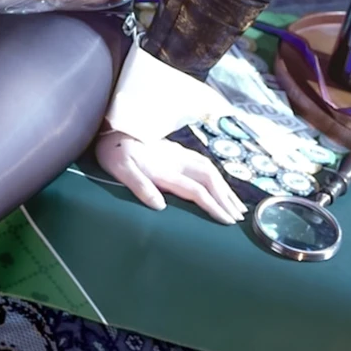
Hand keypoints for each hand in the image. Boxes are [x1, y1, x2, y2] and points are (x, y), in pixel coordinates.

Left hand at [95, 131, 245, 225]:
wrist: (111, 128)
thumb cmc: (113, 152)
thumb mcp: (120, 170)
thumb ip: (140, 187)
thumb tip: (161, 206)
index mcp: (165, 169)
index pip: (196, 190)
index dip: (213, 206)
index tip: (227, 221)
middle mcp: (176, 160)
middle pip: (209, 178)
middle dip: (226, 198)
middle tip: (239, 217)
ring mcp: (177, 154)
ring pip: (209, 169)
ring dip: (225, 187)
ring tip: (236, 204)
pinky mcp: (175, 151)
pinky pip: (203, 164)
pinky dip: (216, 176)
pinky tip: (219, 185)